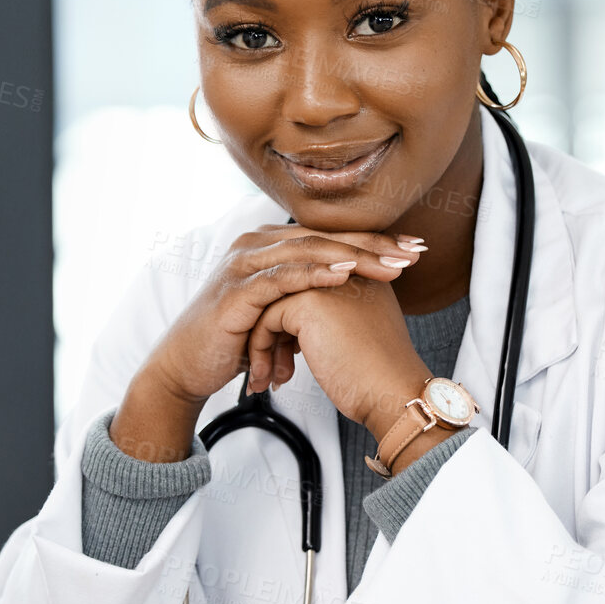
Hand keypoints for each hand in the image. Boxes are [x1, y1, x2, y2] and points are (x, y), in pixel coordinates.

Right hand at [108, 224, 424, 461]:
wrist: (187, 367)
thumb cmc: (235, 339)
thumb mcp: (280, 312)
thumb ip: (310, 294)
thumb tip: (356, 290)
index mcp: (269, 245)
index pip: (330, 237)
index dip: (375, 241)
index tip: (417, 249)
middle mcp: (255, 245)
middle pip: (324, 238)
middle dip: (373, 245)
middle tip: (415, 252)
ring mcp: (243, 265)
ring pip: (306, 252)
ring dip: (352, 256)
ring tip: (390, 263)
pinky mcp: (235, 291)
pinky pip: (280, 277)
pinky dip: (314, 274)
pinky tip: (343, 275)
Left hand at [245, 274, 437, 445]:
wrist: (392, 394)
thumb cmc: (376, 376)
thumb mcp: (357, 333)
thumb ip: (332, 318)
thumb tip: (295, 328)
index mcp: (360, 273)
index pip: (306, 287)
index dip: (291, 323)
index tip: (285, 352)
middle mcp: (344, 269)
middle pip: (286, 292)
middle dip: (272, 332)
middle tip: (266, 366)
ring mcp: (326, 281)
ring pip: (271, 303)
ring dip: (263, 343)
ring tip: (267, 376)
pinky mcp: (309, 301)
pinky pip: (267, 318)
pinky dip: (262, 349)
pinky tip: (273, 376)